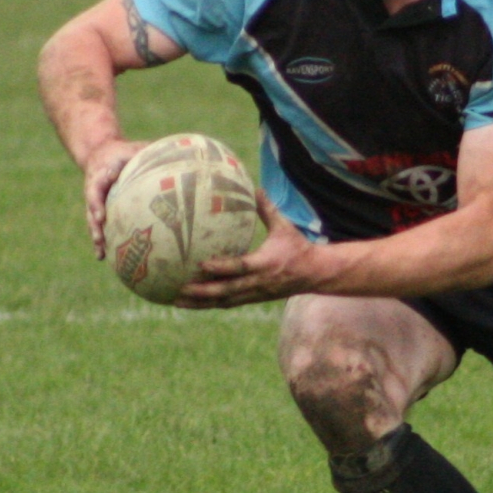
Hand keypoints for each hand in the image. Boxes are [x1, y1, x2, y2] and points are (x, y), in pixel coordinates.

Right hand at [82, 139, 145, 259]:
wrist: (102, 152)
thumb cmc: (123, 151)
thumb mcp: (134, 148)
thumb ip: (149, 151)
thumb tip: (178, 151)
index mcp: (101, 172)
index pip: (96, 187)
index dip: (96, 201)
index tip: (100, 215)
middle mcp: (95, 188)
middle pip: (92, 208)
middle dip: (95, 224)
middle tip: (99, 237)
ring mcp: (95, 200)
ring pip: (92, 220)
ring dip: (96, 236)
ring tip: (100, 252)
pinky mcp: (98, 209)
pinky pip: (98, 225)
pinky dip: (100, 240)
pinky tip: (102, 257)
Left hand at [175, 191, 321, 308]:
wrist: (315, 274)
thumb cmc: (298, 247)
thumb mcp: (284, 227)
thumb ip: (267, 210)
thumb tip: (255, 188)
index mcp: (265, 263)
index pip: (240, 267)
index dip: (221, 267)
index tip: (202, 264)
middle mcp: (259, 282)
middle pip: (227, 290)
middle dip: (202, 291)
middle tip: (180, 289)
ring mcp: (256, 293)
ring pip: (224, 301)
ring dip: (201, 303)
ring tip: (177, 301)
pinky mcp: (254, 299)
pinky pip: (229, 303)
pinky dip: (210, 304)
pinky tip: (193, 303)